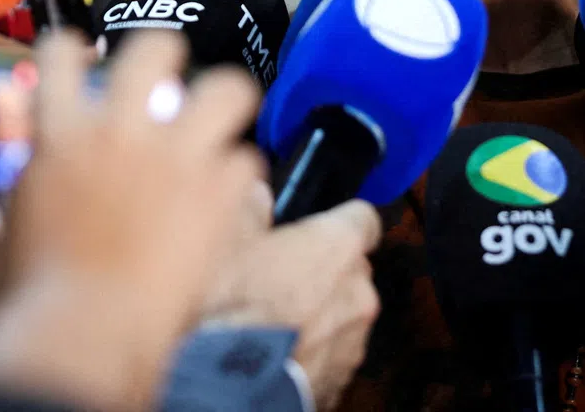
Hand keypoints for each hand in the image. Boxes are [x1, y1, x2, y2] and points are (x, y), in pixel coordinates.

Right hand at [0, 29, 264, 411]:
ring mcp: (178, 156)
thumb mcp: (22, 210)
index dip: (73, 49)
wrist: (83, 336)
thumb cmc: (38, 289)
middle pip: (158, 44)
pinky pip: (248, 159)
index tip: (84, 59)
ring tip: (220, 120)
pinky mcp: (219, 191)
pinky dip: (239, 176)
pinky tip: (228, 193)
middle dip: (167, 54)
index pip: (61, 51)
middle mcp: (124, 129)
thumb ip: (42, 158)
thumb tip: (42, 127)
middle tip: (168, 82)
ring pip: (229, 86)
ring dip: (226, 100)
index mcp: (64, 133)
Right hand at [205, 191, 381, 410]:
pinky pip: (330, 357)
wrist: (221, 388)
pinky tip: (275, 354)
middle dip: (325, 273)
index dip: (342, 222)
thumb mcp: (227, 240)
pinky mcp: (340, 383)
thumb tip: (256, 195)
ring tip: (273, 324)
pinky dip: (310, 354)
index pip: (364, 219)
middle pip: (353, 271)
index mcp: (339, 246)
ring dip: (319, 317)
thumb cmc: (227, 309)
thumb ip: (251, 210)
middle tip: (283, 278)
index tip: (326, 226)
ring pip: (343, 317)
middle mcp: (358, 292)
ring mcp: (353, 343)